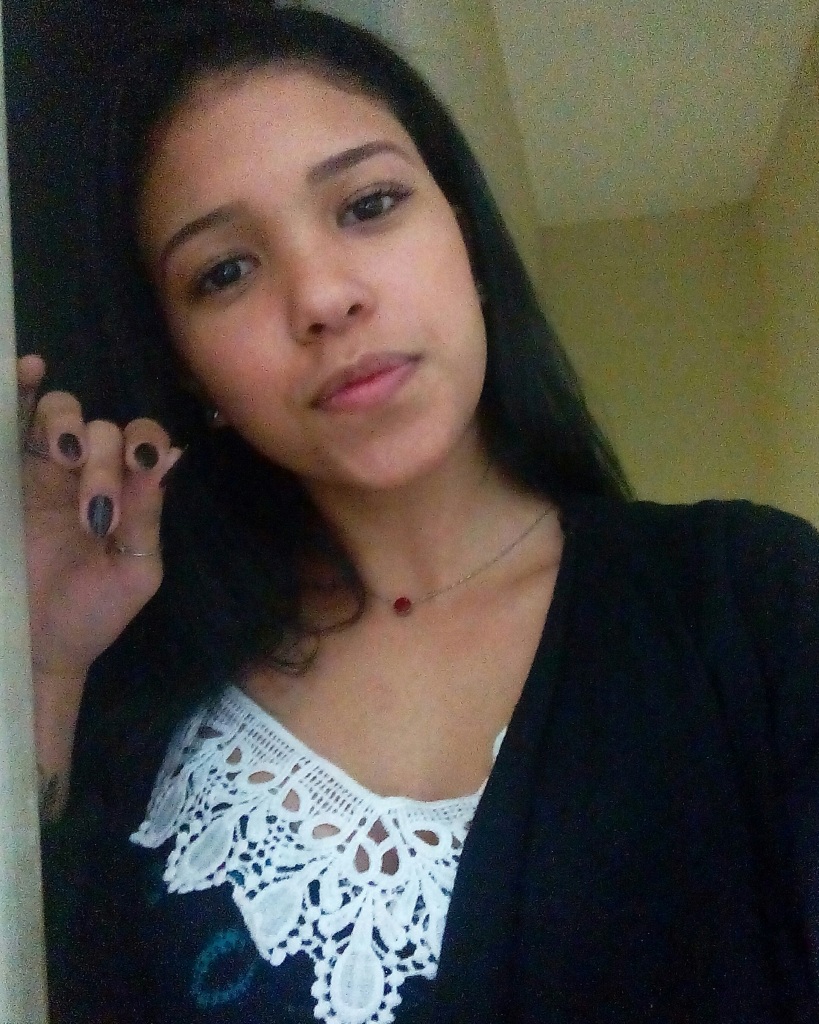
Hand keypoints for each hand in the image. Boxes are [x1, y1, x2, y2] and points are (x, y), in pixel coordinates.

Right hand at [19, 354, 182, 683]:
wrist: (37, 646)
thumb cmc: (93, 614)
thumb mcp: (134, 570)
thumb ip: (147, 516)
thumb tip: (168, 457)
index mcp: (128, 492)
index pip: (142, 441)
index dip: (143, 441)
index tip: (140, 463)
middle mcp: (90, 473)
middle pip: (103, 427)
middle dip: (104, 459)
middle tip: (93, 513)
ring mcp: (43, 471)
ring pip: (61, 413)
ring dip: (68, 425)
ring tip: (65, 458)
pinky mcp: (8, 475)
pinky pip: (13, 423)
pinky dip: (20, 390)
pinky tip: (27, 371)